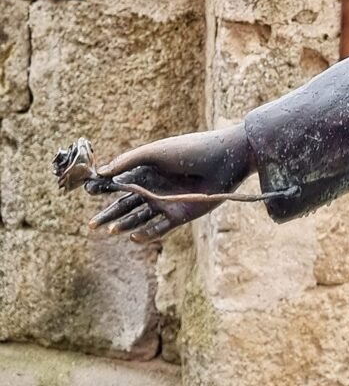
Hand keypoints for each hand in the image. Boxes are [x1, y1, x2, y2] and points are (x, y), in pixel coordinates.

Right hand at [86, 124, 252, 242]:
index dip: (103, 188)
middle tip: (91, 225)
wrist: (225, 159)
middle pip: (126, 203)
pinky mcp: (180, 215)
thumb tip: (100, 171)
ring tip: (108, 231)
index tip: (86, 192)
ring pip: (139, 218)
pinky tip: (133, 236)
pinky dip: (145, 234)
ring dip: (123, 225)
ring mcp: (166, 202)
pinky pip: (159, 228)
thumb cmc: (191, 149)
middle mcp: (154, 187)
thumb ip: (128, 161)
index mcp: (147, 169)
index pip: (119, 181)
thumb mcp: (156, 151)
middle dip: (108, 214)